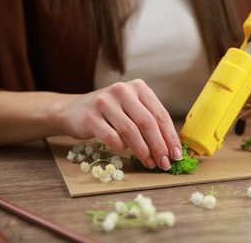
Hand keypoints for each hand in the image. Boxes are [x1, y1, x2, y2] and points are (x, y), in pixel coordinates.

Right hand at [58, 79, 182, 169]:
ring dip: (143, 151)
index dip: (170, 136)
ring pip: (130, 131)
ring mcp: (105, 102)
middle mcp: (123, 91)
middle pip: (147, 123)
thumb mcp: (132, 108)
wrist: (74, 110)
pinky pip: (111, 136)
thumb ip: (150, 121)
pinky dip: (120, 147)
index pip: (160, 114)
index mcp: (139, 87)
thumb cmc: (111, 113)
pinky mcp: (91, 117)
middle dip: (159, 146)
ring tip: (150, 163)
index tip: (176, 154)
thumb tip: (171, 147)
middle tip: (165, 163)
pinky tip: (123, 151)